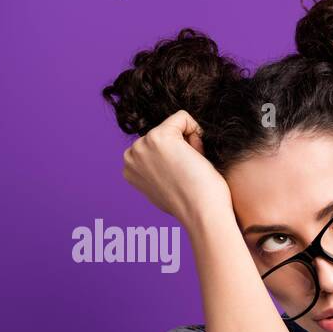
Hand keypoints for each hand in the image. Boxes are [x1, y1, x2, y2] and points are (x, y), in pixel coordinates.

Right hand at [121, 109, 232, 226]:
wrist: (201, 214)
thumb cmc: (193, 204)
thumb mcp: (166, 187)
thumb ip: (159, 170)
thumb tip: (166, 160)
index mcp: (130, 168)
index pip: (158, 146)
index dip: (176, 159)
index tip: (181, 179)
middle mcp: (131, 155)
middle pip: (166, 134)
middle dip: (182, 148)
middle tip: (189, 174)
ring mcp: (143, 145)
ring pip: (174, 126)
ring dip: (190, 144)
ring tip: (192, 168)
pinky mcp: (159, 137)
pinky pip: (182, 117)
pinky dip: (196, 131)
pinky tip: (197, 156)